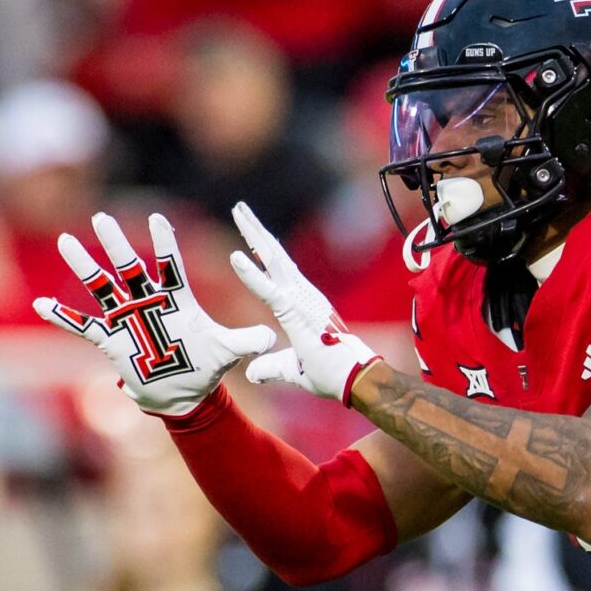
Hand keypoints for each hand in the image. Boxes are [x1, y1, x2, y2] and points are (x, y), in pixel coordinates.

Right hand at [34, 211, 277, 415]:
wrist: (184, 394)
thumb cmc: (206, 367)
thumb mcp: (227, 352)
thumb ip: (244, 341)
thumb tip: (268, 337)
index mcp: (176, 301)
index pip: (170, 266)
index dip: (165, 244)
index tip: (158, 218)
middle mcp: (148, 304)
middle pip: (130, 269)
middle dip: (117, 244)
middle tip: (104, 216)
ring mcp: (127, 320)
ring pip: (102, 288)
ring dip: (85, 266)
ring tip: (66, 241)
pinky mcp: (113, 342)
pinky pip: (83, 326)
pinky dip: (64, 317)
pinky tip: (41, 305)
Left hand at [228, 202, 379, 403]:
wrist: (355, 382)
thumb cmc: (333, 375)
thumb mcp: (294, 370)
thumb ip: (272, 366)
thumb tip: (251, 372)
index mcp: (302, 305)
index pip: (278, 272)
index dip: (262, 253)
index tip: (250, 234)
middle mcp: (303, 295)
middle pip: (274, 256)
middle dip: (256, 231)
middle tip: (239, 208)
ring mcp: (300, 300)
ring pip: (272, 261)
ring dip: (253, 235)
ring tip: (238, 211)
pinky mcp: (296, 312)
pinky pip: (268, 290)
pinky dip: (250, 274)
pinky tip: (234, 257)